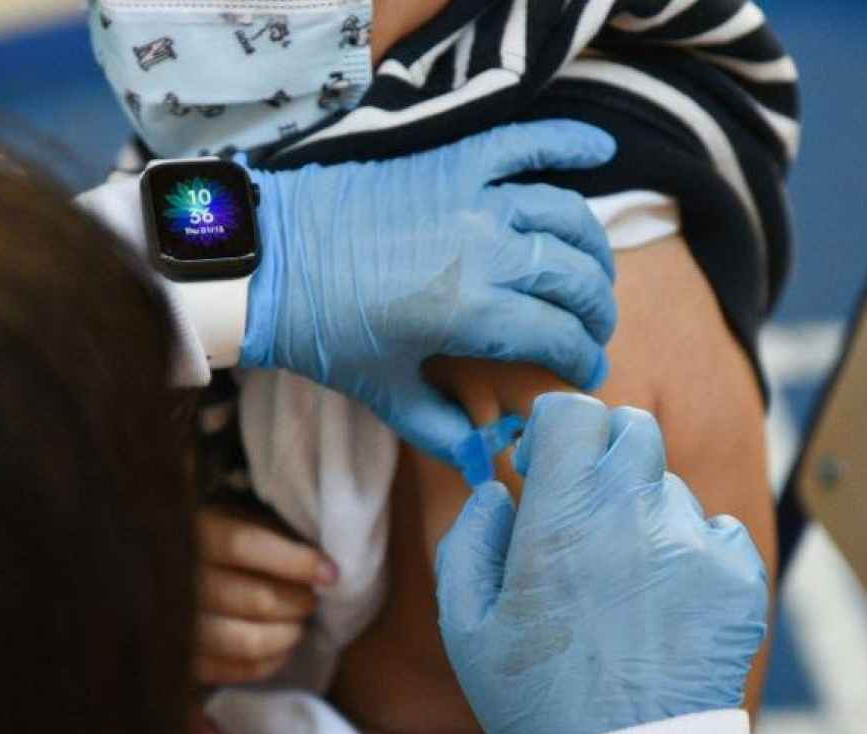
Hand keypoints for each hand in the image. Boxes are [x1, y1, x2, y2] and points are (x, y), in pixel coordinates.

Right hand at [195, 506, 335, 685]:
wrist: (159, 569)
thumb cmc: (215, 537)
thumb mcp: (235, 515)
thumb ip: (270, 531)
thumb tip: (322, 564)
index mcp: (193, 533)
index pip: (244, 545)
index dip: (295, 561)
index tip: (330, 573)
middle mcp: (179, 579)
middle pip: (256, 599)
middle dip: (298, 602)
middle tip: (312, 599)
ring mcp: (177, 624)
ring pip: (249, 641)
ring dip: (288, 634)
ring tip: (298, 623)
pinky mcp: (183, 660)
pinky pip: (235, 670)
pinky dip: (269, 662)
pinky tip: (282, 648)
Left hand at [242, 120, 618, 468]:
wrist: (266, 257)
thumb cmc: (321, 331)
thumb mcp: (383, 393)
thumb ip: (443, 431)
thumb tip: (488, 459)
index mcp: (473, 315)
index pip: (561, 337)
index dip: (584, 361)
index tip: (587, 373)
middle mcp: (487, 251)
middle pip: (577, 279)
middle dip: (596, 312)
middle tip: (591, 330)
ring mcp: (473, 198)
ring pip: (567, 216)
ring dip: (592, 247)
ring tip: (590, 271)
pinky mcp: (452, 160)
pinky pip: (525, 143)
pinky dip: (568, 142)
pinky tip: (600, 150)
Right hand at [435, 393, 767, 733]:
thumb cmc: (535, 701)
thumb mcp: (467, 625)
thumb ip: (471, 538)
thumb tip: (498, 489)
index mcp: (562, 515)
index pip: (574, 412)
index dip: (555, 430)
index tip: (545, 463)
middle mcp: (634, 512)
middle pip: (633, 430)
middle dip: (606, 455)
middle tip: (587, 512)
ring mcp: (694, 544)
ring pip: (672, 489)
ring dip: (647, 515)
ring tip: (625, 588)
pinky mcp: (739, 578)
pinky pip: (718, 534)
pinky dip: (695, 556)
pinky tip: (667, 608)